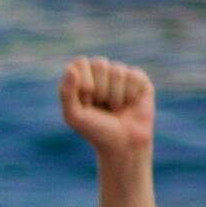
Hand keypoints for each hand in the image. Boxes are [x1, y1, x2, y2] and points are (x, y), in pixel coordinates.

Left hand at [59, 54, 154, 173]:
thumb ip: (66, 93)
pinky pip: (133, 76)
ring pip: (117, 70)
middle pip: (99, 63)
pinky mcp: (139, 80)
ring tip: (115, 108)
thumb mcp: (74, 116)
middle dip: (99, 89)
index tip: (86, 101)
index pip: (80, 63)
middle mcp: (101, 73)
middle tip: (101, 105)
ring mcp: (121, 75)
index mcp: (82, 78)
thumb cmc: (95, 130)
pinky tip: (129, 104)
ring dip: (114, 95)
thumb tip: (71, 69)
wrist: (122, 144)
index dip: (83, 81)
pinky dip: (129, 95)